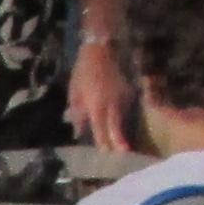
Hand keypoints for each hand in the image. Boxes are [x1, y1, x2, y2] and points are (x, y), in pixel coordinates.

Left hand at [66, 26, 136, 158]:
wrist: (101, 50)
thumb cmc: (83, 71)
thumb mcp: (75, 93)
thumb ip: (78, 114)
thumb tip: (79, 132)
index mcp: (96, 105)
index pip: (100, 129)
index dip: (103, 142)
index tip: (106, 154)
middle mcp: (112, 104)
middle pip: (116, 127)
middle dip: (118, 142)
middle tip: (123, 154)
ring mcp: (123, 98)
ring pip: (122, 118)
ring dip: (120, 130)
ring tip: (121, 144)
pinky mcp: (128, 92)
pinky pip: (125, 108)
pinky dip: (122, 116)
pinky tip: (119, 121)